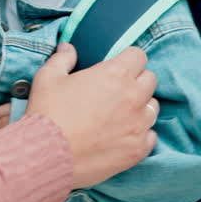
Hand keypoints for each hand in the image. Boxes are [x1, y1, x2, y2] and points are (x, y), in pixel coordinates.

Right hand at [24, 43, 158, 189]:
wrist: (47, 154)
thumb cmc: (47, 113)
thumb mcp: (47, 78)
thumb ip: (62, 59)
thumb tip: (68, 48)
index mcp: (114, 74)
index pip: (138, 56)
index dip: (127, 59)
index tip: (117, 67)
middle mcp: (133, 97)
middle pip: (150, 79)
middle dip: (136, 80)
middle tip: (116, 90)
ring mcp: (138, 124)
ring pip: (153, 107)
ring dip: (140, 107)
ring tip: (119, 114)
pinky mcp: (138, 149)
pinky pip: (151, 135)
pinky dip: (140, 133)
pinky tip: (122, 135)